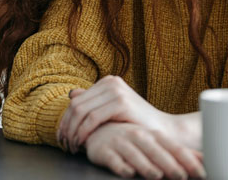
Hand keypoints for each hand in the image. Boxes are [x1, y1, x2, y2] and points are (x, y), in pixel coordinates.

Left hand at [57, 76, 198, 152]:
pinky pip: (92, 118)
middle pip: (76, 104)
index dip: (65, 118)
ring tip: (71, 145)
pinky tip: (81, 142)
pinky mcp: (120, 102)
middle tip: (63, 142)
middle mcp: (111, 82)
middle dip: (66, 125)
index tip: (61, 135)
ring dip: (72, 130)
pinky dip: (83, 131)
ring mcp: (116, 91)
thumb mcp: (113, 109)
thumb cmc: (138, 123)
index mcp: (108, 82)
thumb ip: (94, 101)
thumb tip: (72, 94)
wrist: (166, 132)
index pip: (77, 99)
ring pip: (81, 111)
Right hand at [84, 122, 204, 179]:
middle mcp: (137, 136)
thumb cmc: (132, 138)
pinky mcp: (103, 150)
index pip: (174, 146)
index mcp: (153, 135)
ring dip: (145, 164)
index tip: (202, 173)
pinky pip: (111, 158)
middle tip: (180, 176)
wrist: (98, 129)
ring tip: (156, 175)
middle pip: (155, 149)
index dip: (188, 159)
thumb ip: (180, 153)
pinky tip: (127, 172)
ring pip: (133, 152)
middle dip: (168, 162)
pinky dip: (119, 165)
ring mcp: (119, 142)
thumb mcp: (156, 142)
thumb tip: (208, 161)